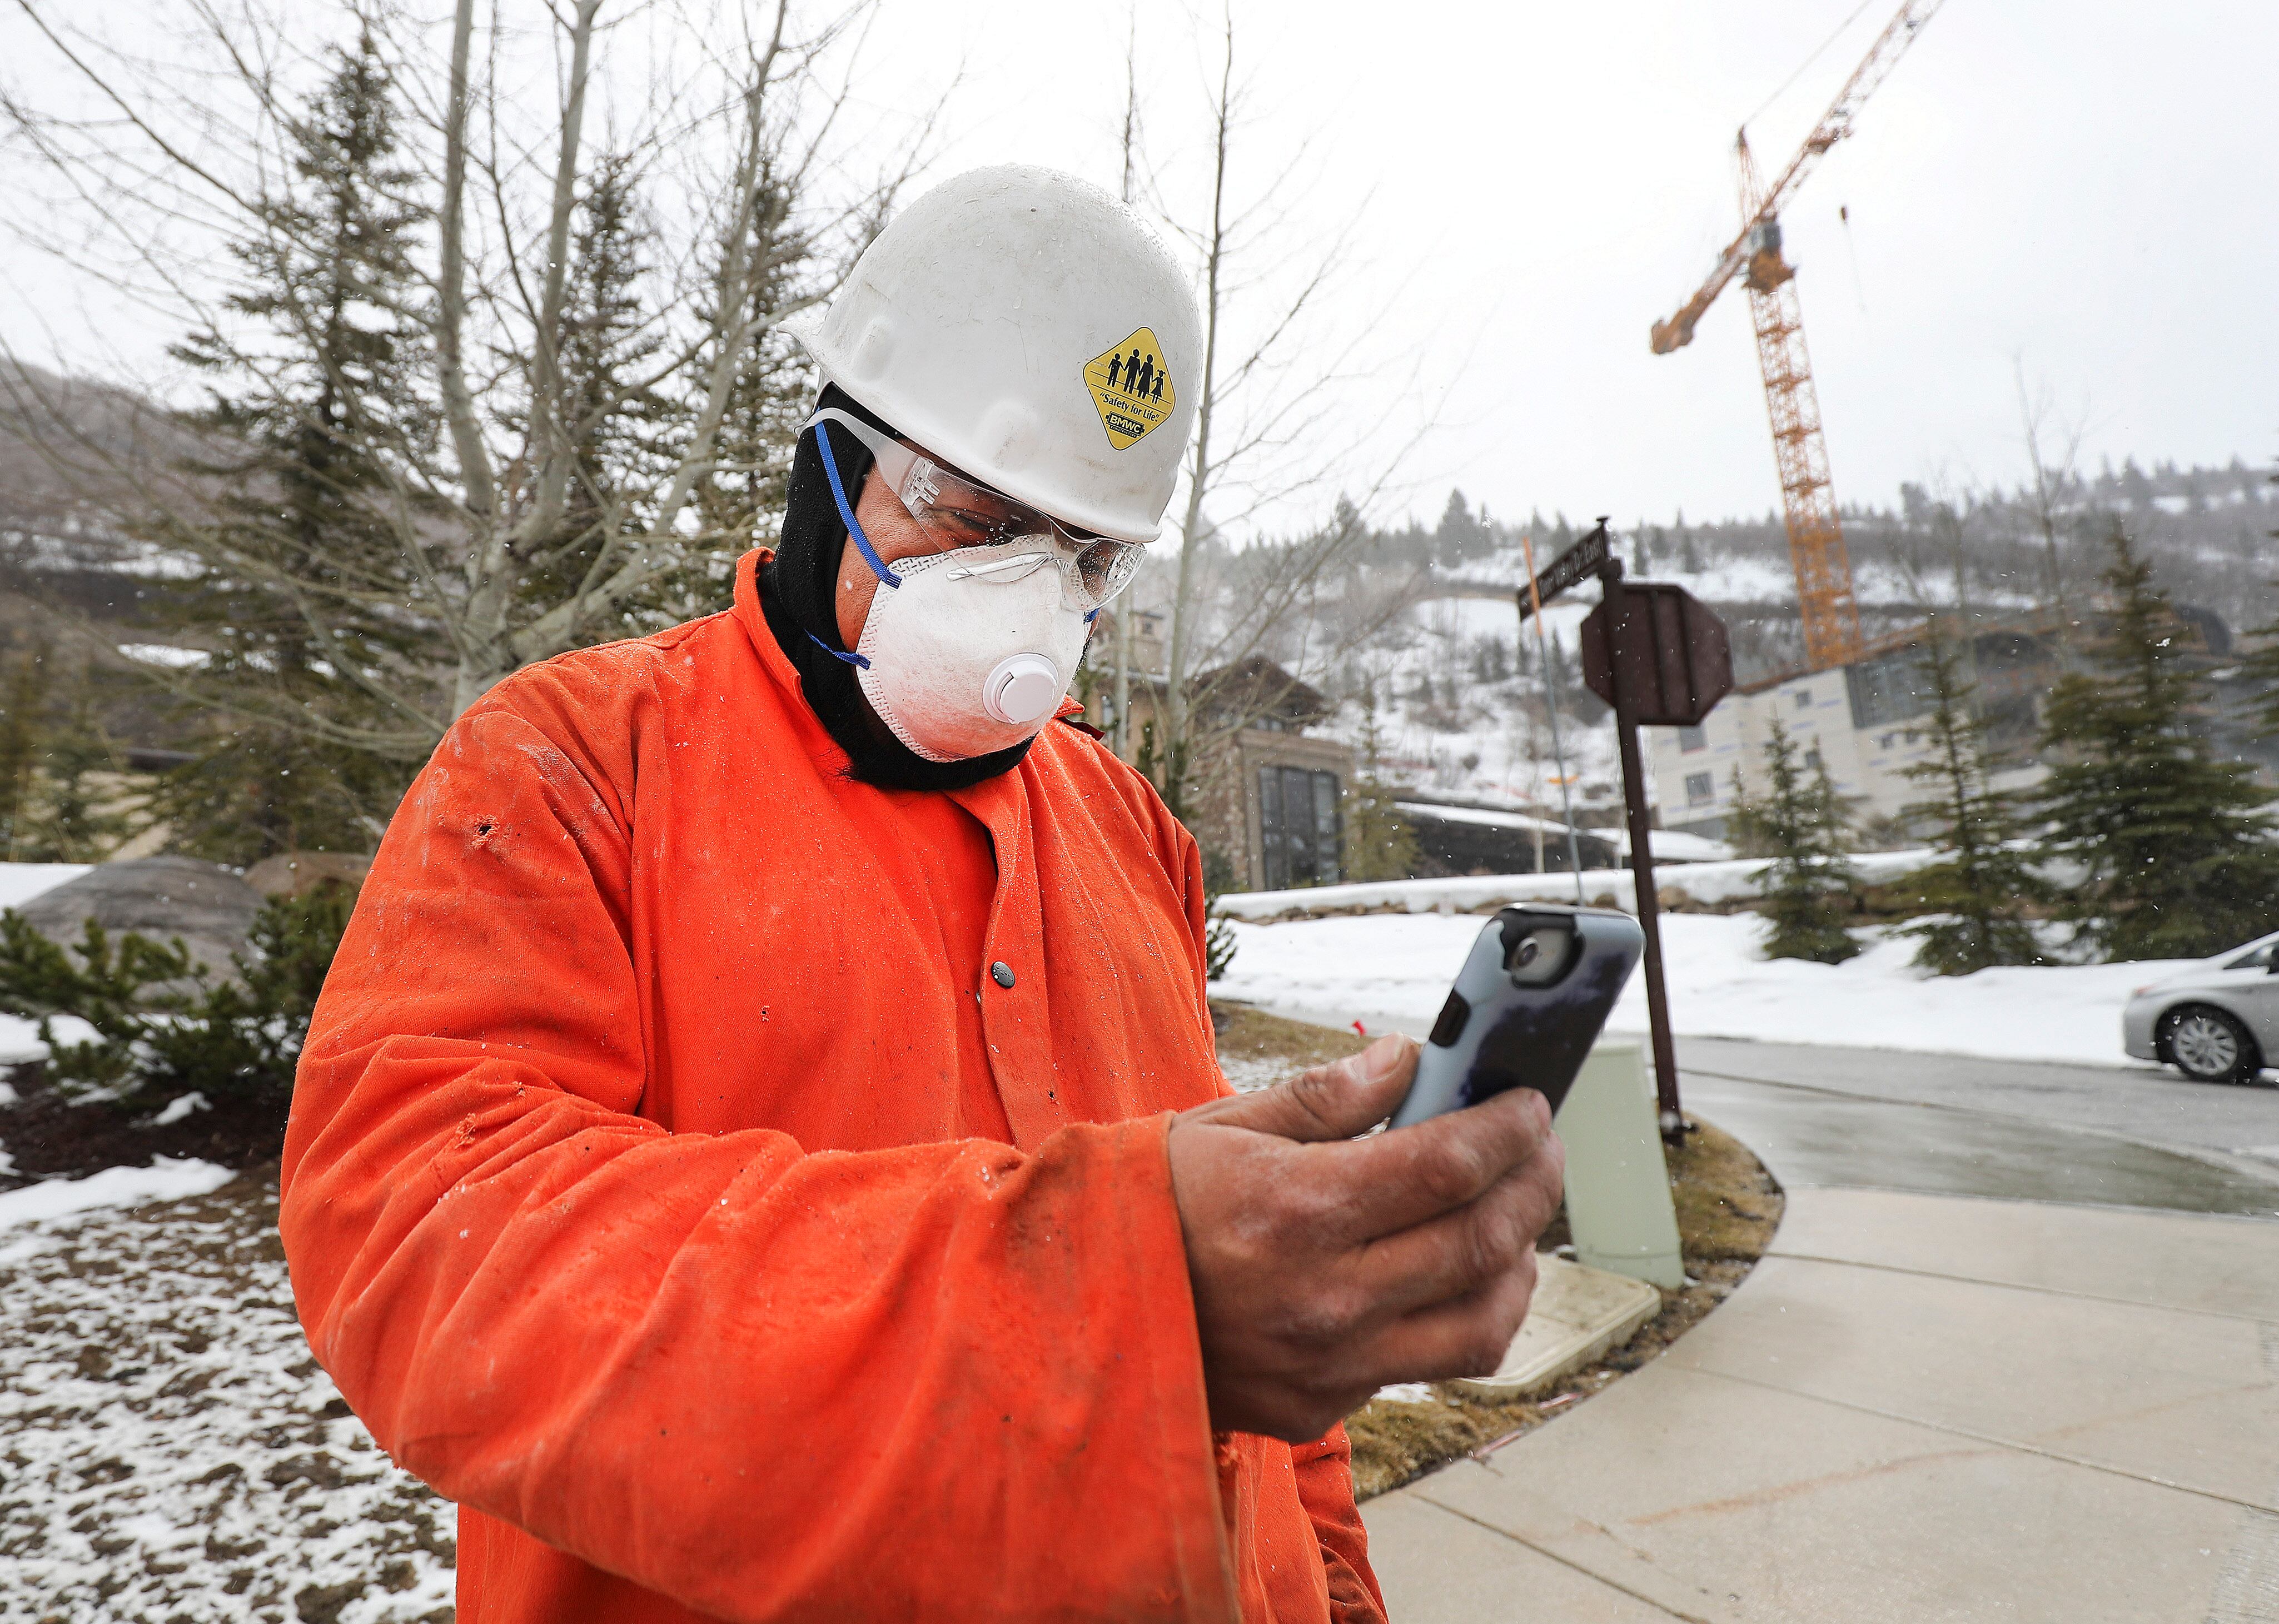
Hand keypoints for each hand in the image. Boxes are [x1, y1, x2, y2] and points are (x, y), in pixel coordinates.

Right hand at [1166, 1034, 1564, 1441]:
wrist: (1074, 1316)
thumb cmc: (1148, 1207)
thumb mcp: (1221, 1126)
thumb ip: (1324, 1096)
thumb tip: (1409, 1061)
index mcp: (1298, 1208)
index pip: (1449, 1162)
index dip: (1509, 1128)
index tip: (1529, 1104)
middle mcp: (1326, 1295)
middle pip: (1482, 1240)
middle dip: (1534, 1184)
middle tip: (1543, 1149)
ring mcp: (1329, 1363)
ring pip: (1480, 1324)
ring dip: (1519, 1264)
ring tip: (1516, 1220)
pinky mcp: (1322, 1406)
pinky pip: (1426, 1366)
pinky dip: (1461, 1317)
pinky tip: (1455, 1277)